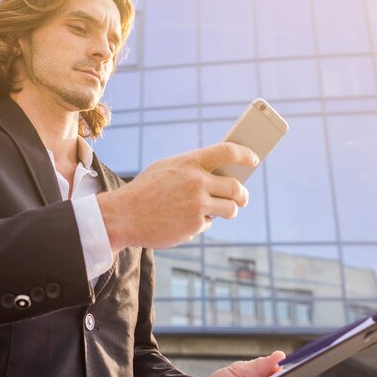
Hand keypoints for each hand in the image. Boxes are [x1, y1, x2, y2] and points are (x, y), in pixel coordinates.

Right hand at [97, 142, 255, 249]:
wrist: (124, 216)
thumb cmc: (145, 190)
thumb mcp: (166, 169)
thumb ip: (191, 169)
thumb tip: (219, 174)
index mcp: (190, 162)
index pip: (228, 151)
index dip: (245, 154)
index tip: (253, 158)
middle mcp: (197, 182)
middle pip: (236, 187)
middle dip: (242, 195)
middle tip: (242, 197)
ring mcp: (198, 205)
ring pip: (230, 209)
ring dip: (229, 210)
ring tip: (221, 211)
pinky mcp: (195, 225)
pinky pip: (208, 224)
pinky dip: (200, 223)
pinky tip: (184, 221)